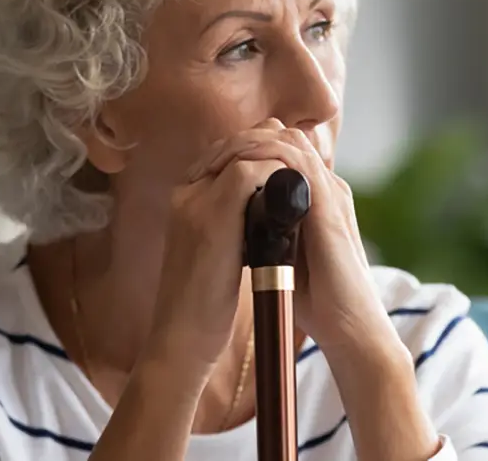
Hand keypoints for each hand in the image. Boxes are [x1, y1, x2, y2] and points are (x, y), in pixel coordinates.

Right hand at [153, 143, 288, 369]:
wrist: (180, 343)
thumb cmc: (202, 308)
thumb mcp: (216, 257)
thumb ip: (234, 229)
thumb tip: (269, 214)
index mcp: (186, 200)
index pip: (227, 153)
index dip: (263, 153)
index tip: (293, 170)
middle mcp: (186, 194)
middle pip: (235, 143)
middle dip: (274, 147)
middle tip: (306, 166)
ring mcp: (194, 203)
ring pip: (242, 151)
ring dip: (279, 159)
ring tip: (306, 178)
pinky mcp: (209, 219)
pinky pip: (248, 173)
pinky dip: (278, 176)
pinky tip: (297, 193)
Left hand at [188, 119, 391, 352]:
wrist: (349, 325)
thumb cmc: (318, 298)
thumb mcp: (283, 256)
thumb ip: (267, 233)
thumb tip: (236, 226)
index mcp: (314, 198)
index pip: (279, 152)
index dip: (244, 150)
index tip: (208, 163)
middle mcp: (325, 188)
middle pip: (283, 136)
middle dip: (242, 138)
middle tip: (209, 154)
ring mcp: (331, 192)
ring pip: (288, 140)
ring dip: (249, 141)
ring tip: (219, 156)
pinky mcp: (330, 204)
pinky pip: (296, 160)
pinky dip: (265, 155)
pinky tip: (238, 168)